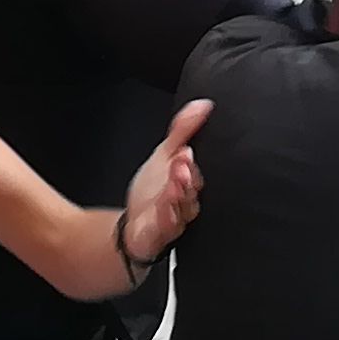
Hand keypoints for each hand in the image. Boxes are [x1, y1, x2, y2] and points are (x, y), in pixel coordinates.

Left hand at [118, 100, 210, 268]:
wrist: (135, 225)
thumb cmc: (154, 191)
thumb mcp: (165, 153)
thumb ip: (184, 130)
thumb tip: (203, 105)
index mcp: (189, 182)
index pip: (197, 172)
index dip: (191, 163)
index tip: (186, 151)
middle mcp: (185, 202)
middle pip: (190, 191)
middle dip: (186, 178)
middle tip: (182, 165)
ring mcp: (173, 219)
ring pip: (180, 209)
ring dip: (177, 196)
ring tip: (174, 183)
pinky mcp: (160, 234)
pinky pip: (165, 229)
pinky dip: (165, 220)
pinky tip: (162, 209)